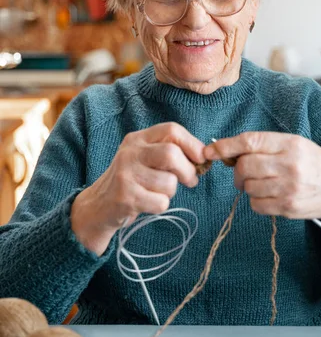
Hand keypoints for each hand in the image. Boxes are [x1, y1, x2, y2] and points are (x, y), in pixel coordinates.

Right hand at [71, 122, 204, 255]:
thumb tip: (204, 155)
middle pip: (171, 154)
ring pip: (168, 182)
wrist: (99, 206)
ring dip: (171, 192)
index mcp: (138, 139)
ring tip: (158, 192)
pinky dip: (161, 205)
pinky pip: (160, 202)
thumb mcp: (146, 158)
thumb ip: (170, 152)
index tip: (200, 159)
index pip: (172, 130)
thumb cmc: (132, 180)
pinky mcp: (125, 196)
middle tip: (190, 180)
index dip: (192, 144)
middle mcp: (130, 152)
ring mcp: (126, 174)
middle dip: (187, 170)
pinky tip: (147, 203)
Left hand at [204, 132, 320, 231]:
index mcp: (291, 143)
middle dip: (238, 171)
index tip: (210, 150)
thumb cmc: (313, 164)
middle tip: (244, 174)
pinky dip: (257, 201)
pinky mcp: (288, 208)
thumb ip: (264, 146)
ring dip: (249, 187)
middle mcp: (290, 164)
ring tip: (264, 184)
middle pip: (245, 166)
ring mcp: (290, 188)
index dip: (225, 146)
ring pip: (249, 187)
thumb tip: (226, 153)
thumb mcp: (294, 145)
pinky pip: (256, 205)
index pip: (250, 142)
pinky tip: (270, 196)